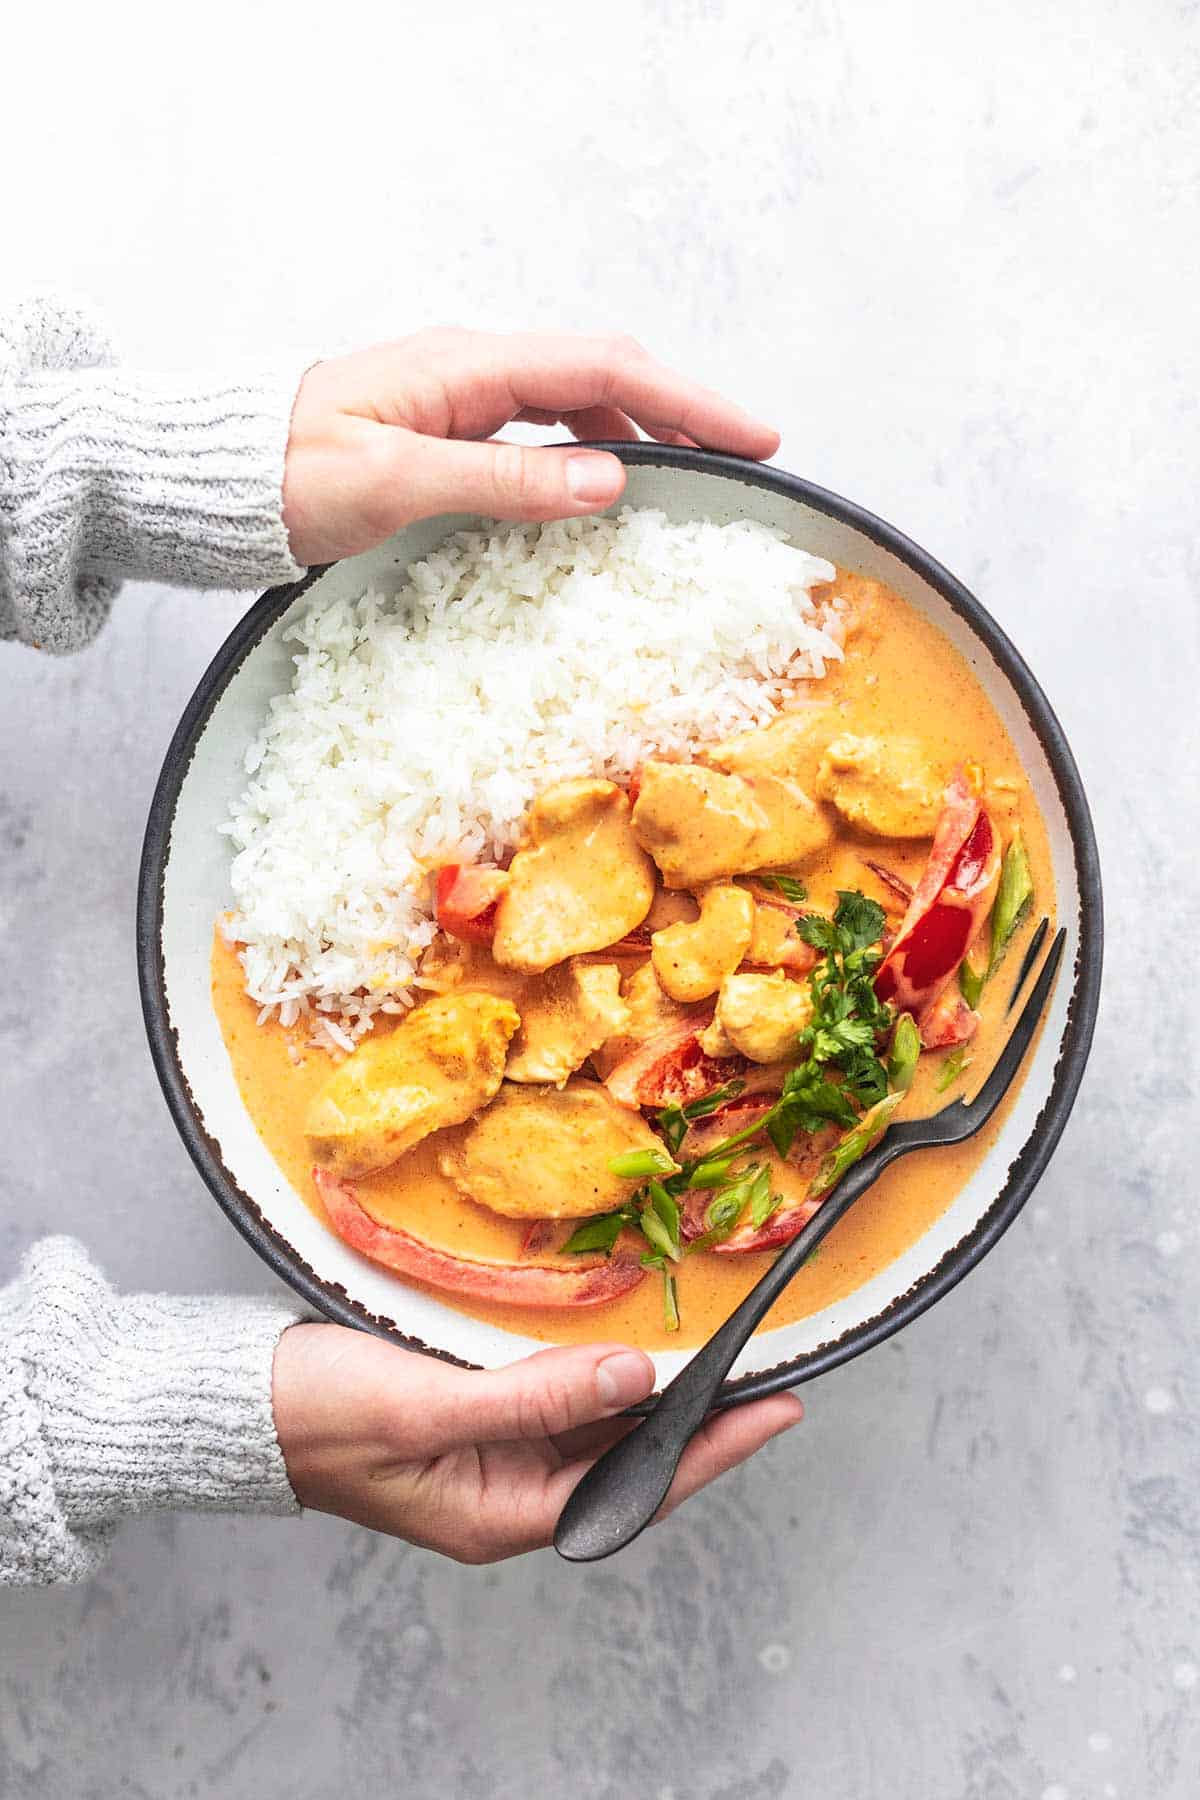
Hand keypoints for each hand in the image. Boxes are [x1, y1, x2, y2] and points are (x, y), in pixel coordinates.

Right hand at [272, 1322, 800, 1562]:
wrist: (236, 1402)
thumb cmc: (315, 1417)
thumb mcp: (424, 1408)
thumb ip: (532, 1398)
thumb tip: (634, 1374)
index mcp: (501, 1516)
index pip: (633, 1486)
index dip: (712, 1448)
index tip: (777, 1409)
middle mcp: (507, 1492)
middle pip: (626, 1461)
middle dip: (699, 1422)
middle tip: (769, 1377)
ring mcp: (490, 1453)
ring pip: (597, 1428)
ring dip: (654, 1396)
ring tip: (720, 1362)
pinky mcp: (473, 1413)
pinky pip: (556, 1398)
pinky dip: (598, 1373)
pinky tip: (627, 1348)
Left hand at [281, 329, 779, 565]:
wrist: (220, 477)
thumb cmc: (287, 473)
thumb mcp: (395, 482)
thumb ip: (502, 480)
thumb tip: (607, 480)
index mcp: (467, 366)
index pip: (604, 368)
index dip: (687, 400)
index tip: (752, 435)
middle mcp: (474, 369)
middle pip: (604, 374)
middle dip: (682, 410)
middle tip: (747, 456)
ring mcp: (464, 397)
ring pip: (578, 401)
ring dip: (641, 432)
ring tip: (694, 475)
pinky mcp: (452, 429)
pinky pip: (542, 431)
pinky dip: (591, 452)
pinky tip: (608, 487)